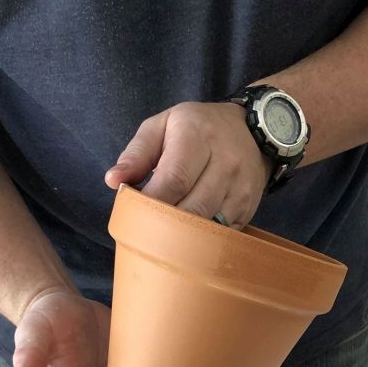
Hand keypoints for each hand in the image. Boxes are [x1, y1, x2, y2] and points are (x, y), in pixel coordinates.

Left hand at [104, 101, 271, 227]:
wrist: (254, 131)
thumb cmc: (198, 129)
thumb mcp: (163, 126)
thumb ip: (136, 153)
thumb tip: (114, 181)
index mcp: (197, 137)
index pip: (174, 179)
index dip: (151, 203)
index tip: (133, 216)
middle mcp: (225, 162)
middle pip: (193, 207)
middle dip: (165, 225)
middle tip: (145, 233)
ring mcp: (240, 188)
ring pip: (208, 225)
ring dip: (182, 237)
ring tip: (162, 239)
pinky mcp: (248, 208)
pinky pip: (222, 233)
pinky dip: (202, 240)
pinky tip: (186, 238)